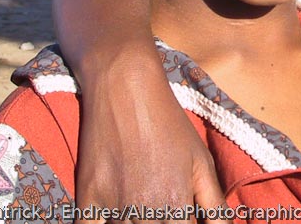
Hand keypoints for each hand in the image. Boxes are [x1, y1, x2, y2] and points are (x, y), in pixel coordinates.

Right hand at [75, 50, 225, 222]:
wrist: (126, 89)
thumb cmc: (169, 124)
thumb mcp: (201, 161)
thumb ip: (214, 206)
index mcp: (175, 205)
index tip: (183, 219)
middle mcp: (144, 212)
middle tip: (163, 208)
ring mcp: (112, 208)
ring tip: (144, 204)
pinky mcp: (86, 200)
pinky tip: (117, 216)